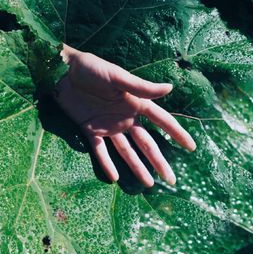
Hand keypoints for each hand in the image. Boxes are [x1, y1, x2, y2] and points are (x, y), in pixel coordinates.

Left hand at [54, 45, 195, 186]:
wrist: (61, 70)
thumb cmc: (91, 68)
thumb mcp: (117, 76)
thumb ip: (142, 87)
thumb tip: (170, 88)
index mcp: (136, 104)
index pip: (162, 121)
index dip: (177, 133)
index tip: (191, 147)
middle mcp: (126, 118)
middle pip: (147, 144)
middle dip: (159, 161)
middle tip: (171, 179)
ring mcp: (108, 126)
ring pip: (127, 152)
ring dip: (138, 168)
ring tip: (149, 184)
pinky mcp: (90, 130)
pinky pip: (100, 151)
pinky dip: (106, 164)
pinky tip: (115, 178)